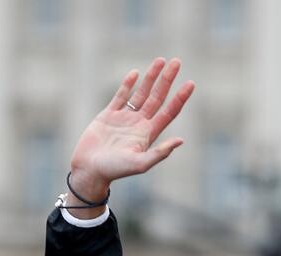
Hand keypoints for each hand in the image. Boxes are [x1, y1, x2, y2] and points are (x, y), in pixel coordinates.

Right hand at [68, 57, 194, 202]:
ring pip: (141, 93)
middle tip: (177, 62)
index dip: (180, 98)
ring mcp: (124, 118)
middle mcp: (139, 124)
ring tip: (161, 60)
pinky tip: (136, 73)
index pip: (169, 112)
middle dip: (167, 80)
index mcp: (149, 134)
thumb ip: (160, 153)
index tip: (191, 83)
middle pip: (158, 97)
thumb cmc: (115, 170)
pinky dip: (128, 84)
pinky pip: (121, 95)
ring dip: (151, 77)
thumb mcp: (140, 164)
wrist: (90, 169)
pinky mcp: (108, 115)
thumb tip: (181, 140)